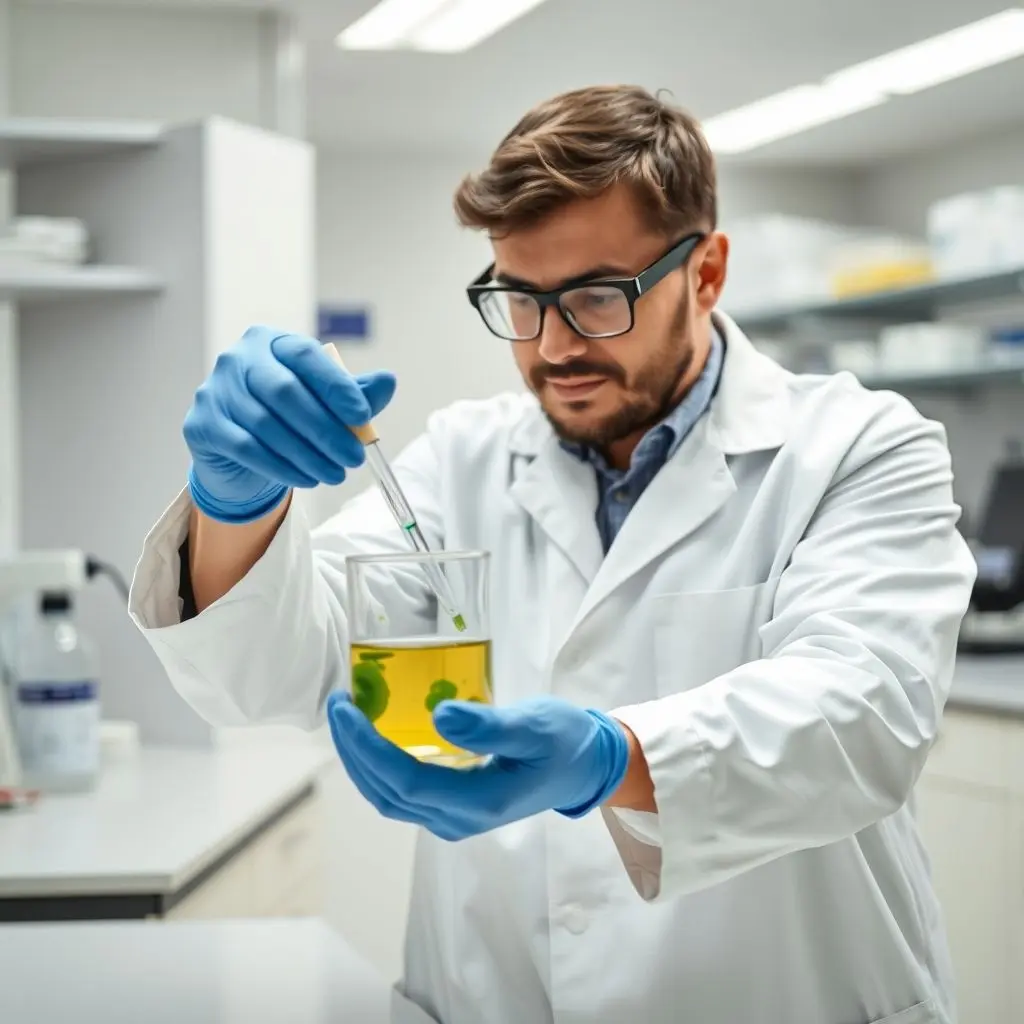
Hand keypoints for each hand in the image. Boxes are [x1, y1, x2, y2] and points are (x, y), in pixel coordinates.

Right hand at [183, 325, 395, 523]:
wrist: (239, 448)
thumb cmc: (288, 415)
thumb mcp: (325, 401)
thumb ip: (355, 392)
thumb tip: (388, 381)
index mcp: (273, 342)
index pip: (306, 356)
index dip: (336, 386)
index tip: (363, 417)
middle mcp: (238, 359)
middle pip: (284, 392)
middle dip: (325, 430)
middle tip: (353, 458)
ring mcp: (215, 390)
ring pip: (266, 425)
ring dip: (307, 455)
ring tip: (335, 474)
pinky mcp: (201, 424)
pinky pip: (246, 448)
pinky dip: (281, 467)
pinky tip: (306, 479)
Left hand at [326, 693, 630, 840]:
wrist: (587, 768)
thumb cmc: (565, 741)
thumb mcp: (534, 724)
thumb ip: (488, 725)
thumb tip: (438, 714)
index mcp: (479, 802)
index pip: (403, 779)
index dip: (366, 746)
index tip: (345, 708)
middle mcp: (459, 819)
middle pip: (386, 791)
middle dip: (352, 750)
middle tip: (337, 704)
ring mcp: (455, 818)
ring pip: (390, 797)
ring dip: (361, 759)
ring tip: (347, 717)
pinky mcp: (454, 807)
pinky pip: (403, 792)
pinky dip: (379, 765)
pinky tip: (374, 735)